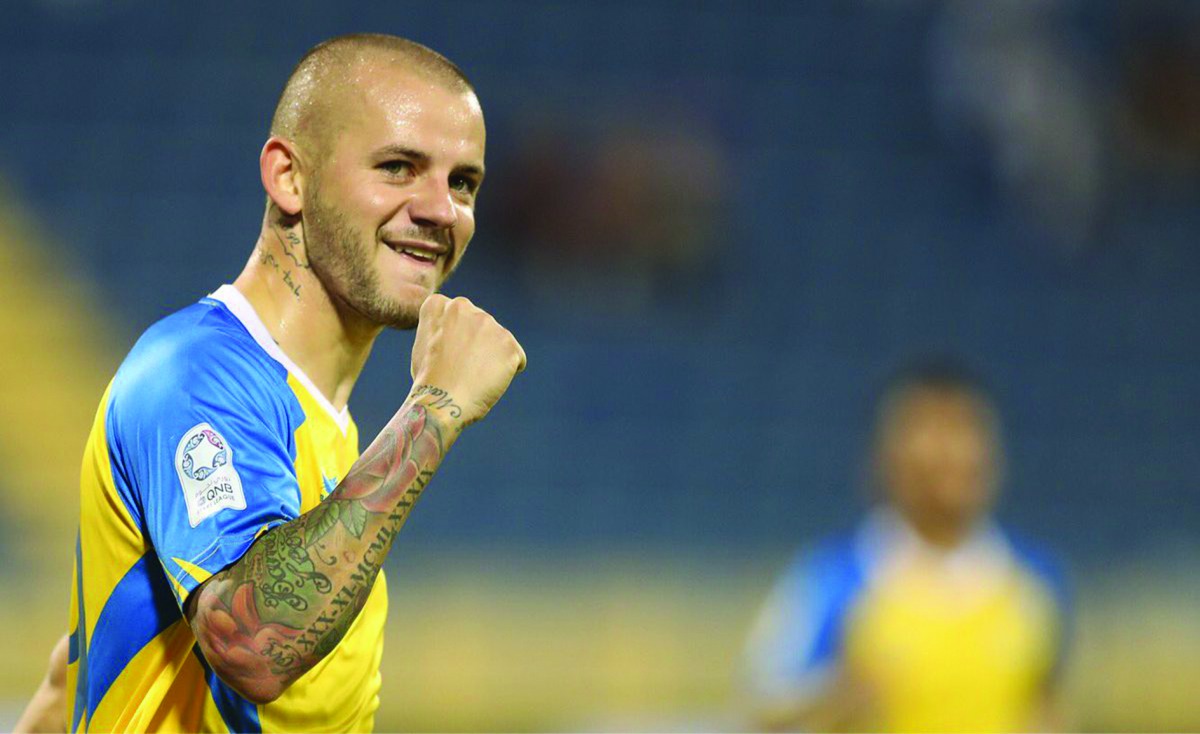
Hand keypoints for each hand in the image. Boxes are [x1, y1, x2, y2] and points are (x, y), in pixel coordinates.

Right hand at [408, 294, 525, 431]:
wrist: (441, 401)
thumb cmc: (429, 381)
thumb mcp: (424, 344)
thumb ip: (441, 330)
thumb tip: (455, 332)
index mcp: (440, 305)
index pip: (457, 317)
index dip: (454, 341)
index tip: (445, 356)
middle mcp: (465, 306)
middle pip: (480, 328)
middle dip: (476, 346)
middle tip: (462, 369)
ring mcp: (489, 324)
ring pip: (498, 343)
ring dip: (492, 359)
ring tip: (474, 377)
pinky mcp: (509, 343)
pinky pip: (517, 358)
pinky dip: (509, 372)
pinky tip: (490, 382)